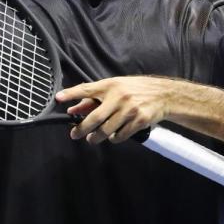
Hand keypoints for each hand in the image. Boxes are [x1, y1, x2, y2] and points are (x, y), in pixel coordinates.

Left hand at [57, 77, 176, 143]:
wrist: (164, 95)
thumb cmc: (136, 90)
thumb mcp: (116, 88)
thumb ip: (94, 99)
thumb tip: (73, 110)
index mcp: (111, 85)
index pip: (87, 89)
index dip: (72, 93)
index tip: (58, 98)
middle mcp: (119, 97)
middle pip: (95, 118)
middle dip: (81, 129)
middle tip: (74, 134)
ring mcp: (130, 110)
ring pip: (106, 130)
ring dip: (97, 137)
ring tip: (93, 138)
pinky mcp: (139, 121)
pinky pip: (121, 136)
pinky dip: (115, 138)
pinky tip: (114, 136)